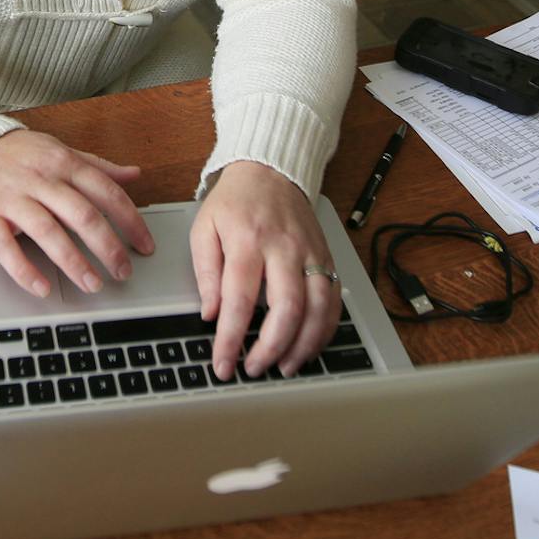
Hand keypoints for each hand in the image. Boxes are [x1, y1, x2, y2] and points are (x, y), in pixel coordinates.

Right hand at [0, 129, 155, 298]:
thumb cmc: (18, 153)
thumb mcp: (60, 151)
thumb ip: (97, 166)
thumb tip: (134, 174)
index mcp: (63, 163)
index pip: (106, 192)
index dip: (130, 221)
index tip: (144, 245)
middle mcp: (40, 180)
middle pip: (82, 215)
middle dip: (107, 247)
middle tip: (123, 272)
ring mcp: (12, 199)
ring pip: (48, 232)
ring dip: (73, 262)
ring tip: (92, 284)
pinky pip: (6, 248)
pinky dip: (25, 270)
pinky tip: (42, 287)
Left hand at [191, 161, 337, 379]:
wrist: (270, 170)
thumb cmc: (234, 202)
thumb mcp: (204, 227)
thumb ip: (205, 271)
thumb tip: (211, 313)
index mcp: (247, 240)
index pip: (240, 299)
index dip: (231, 338)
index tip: (224, 364)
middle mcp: (283, 247)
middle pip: (287, 307)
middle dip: (272, 347)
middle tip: (256, 368)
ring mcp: (310, 252)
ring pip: (318, 307)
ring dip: (304, 344)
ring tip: (286, 367)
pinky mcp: (327, 256)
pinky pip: (334, 299)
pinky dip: (325, 329)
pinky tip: (310, 346)